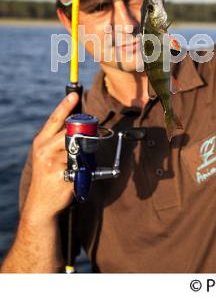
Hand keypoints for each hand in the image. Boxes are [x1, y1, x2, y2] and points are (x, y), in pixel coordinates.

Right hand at [22, 92, 78, 221]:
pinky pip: (82, 166)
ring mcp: (53, 163)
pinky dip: (85, 170)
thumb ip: (58, 140)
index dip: (65, 106)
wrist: (41, 204)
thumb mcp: (47, 154)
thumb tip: (78, 124)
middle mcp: (44, 150)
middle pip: (70, 132)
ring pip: (79, 148)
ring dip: (85, 155)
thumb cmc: (49, 175)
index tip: (74, 95)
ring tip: (79, 164)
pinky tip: (76, 177)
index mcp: (41, 141)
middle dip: (84, 133)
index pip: (54, 119)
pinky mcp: (63, 175)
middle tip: (92, 136)